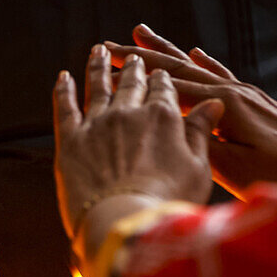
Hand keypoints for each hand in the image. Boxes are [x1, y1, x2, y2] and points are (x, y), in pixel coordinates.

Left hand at [53, 45, 221, 239]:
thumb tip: (213, 104)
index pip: (163, 89)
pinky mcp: (71, 141)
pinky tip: (64, 77)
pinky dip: (64, 89)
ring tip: (99, 51)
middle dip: (134, 69)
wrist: (125, 225)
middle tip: (133, 59)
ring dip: (98, 67)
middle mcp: (129, 113)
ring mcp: (97, 124)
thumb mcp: (197, 169)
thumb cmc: (168, 204)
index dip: (161, 80)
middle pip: (131, 84)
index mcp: (162, 117)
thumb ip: (200, 133)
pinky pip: (65, 107)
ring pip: (98, 87)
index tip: (158, 75)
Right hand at [105, 25, 276, 199]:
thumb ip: (201, 143)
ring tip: (142, 33)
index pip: (171, 84)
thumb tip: (170, 127)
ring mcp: (247, 93)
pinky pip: (222, 74)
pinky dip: (205, 62)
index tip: (107, 63)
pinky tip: (197, 53)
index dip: (137, 74)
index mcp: (225, 105)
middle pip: (179, 67)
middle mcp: (234, 90)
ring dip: (168, 50)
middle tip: (110, 43)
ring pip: (197, 66)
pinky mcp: (256, 102)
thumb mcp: (234, 168)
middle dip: (143, 55)